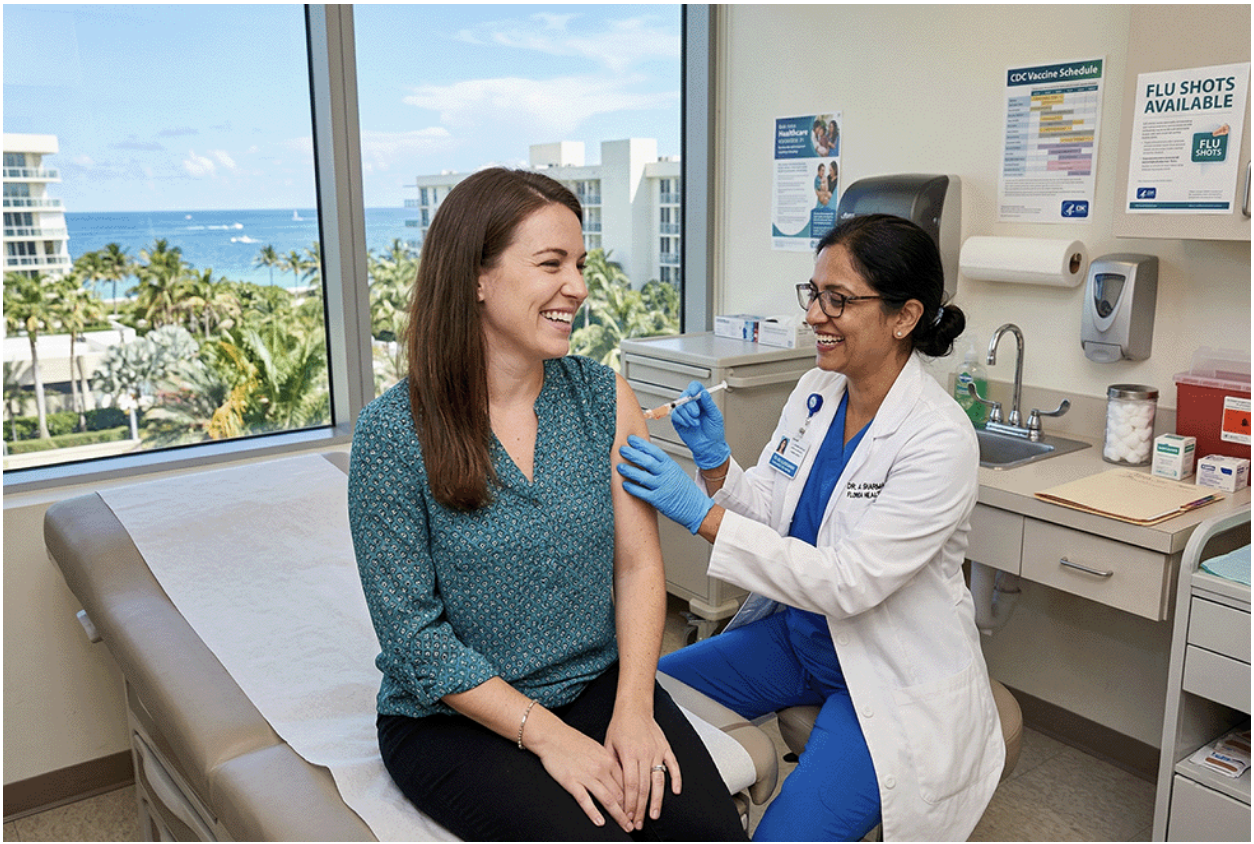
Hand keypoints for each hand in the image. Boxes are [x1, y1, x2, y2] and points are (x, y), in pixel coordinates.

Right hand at [532, 720, 633, 832]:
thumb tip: (619, 776)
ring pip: (608, 799)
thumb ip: (609, 763)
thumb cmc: (573, 741)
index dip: (634, 798)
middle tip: (636, 822)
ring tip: (625, 826)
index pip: (627, 783)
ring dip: (618, 815)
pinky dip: (594, 813)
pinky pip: (586, 800)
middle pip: (620, 794)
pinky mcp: (572, 782)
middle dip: (630, 810)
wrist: (552, 735)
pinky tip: (600, 822)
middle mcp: (600, 769)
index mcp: (608, 760)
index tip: (638, 808)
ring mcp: (586, 776)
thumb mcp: (597, 748)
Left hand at [605, 709, 681, 828]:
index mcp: (629, 754)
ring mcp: (657, 751)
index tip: (627, 816)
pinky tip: (676, 792)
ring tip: (654, 815)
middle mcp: (645, 754)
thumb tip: (613, 789)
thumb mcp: (608, 745)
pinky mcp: (665, 748)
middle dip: (640, 808)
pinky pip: (674, 766)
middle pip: (644, 787)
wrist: (634, 708)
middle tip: (638, 822)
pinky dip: (676, 779)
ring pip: (659, 781)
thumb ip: (613, 766)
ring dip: (657, 800)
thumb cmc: (620, 726)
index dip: (629, 803)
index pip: (630, 785)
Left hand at [618, 436, 712, 533]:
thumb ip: (663, 465)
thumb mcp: (676, 472)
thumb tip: (646, 457)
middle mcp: (666, 474)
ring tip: (619, 466)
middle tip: (622, 449)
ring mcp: (662, 487)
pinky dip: (632, 487)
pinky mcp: (658, 500)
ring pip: (642, 476)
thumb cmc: (686, 491)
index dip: (641, 444)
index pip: (654, 451)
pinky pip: (641, 492)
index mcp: (671, 465)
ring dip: (629, 470)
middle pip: (646, 461)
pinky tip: (624, 484)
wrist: (696, 508)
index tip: (631, 439)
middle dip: (632, 454)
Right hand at [671, 382, 730, 468]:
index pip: (696, 388)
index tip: (694, 393)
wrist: (709, 447)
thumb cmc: (714, 432)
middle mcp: (693, 406)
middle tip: (696, 414)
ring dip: (687, 415)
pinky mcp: (679, 421)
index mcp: (702, 401)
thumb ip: (709, 404)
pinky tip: (688, 424)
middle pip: (685, 396)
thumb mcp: (715, 416)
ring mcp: (685, 413)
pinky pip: (675, 415)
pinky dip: (682, 419)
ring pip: (679, 406)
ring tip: (695, 423)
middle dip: (690, 405)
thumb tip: (704, 393)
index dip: (694, 388)